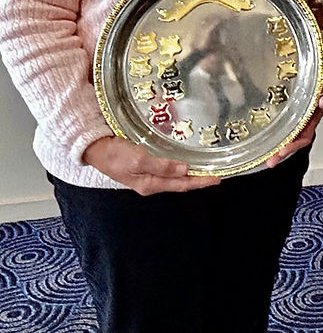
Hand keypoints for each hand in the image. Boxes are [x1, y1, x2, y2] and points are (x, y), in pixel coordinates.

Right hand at [82, 136, 219, 195]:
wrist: (94, 148)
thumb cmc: (114, 154)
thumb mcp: (137, 161)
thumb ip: (161, 166)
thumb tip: (185, 171)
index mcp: (151, 184)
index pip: (182, 185)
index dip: (201, 182)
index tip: (218, 178)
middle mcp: (152, 182)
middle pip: (181, 182)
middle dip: (199, 179)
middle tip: (218, 172)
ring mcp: (148, 175)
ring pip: (176, 176)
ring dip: (192, 173)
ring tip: (207, 167)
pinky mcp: (145, 165)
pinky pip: (168, 168)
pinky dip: (181, 165)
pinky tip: (187, 160)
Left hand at [266, 93, 322, 167]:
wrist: (313, 83)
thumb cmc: (315, 90)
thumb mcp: (320, 92)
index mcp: (310, 123)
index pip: (303, 138)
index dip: (293, 146)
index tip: (282, 151)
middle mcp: (302, 127)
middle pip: (292, 144)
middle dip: (281, 154)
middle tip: (271, 161)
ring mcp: (293, 126)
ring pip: (285, 142)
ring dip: (275, 151)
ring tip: (266, 159)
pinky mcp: (284, 123)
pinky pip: (279, 134)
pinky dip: (271, 142)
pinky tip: (262, 148)